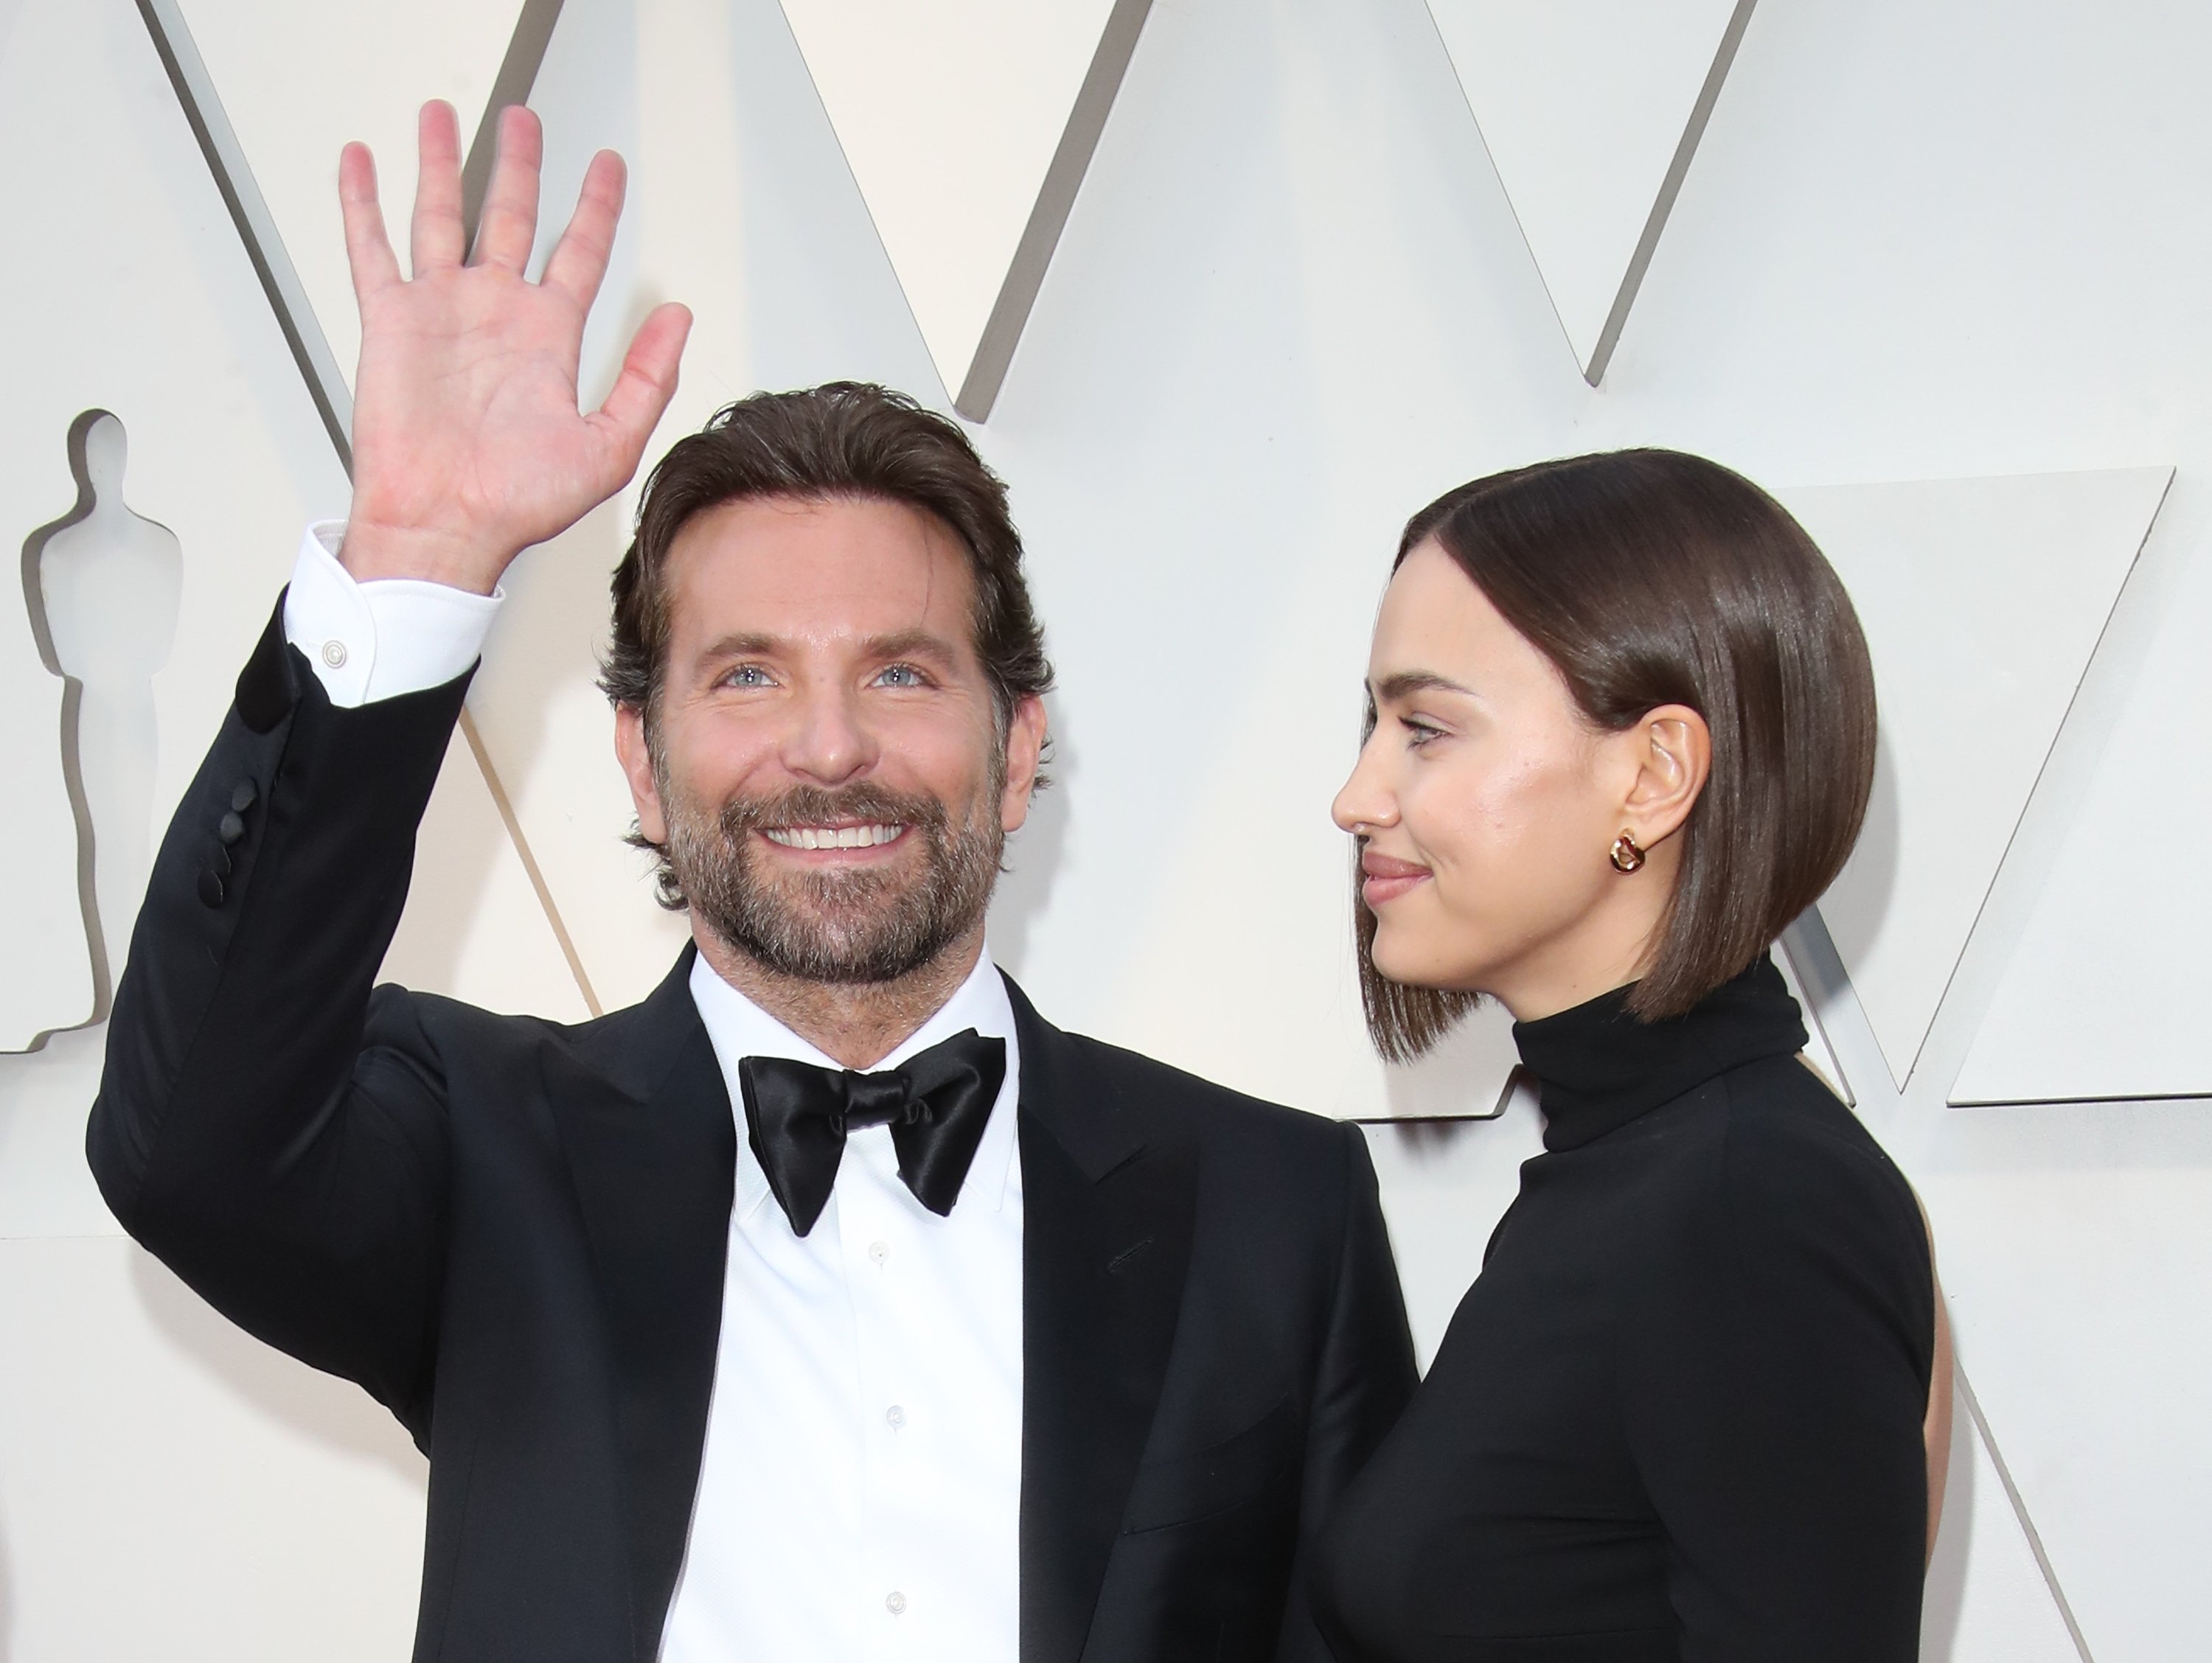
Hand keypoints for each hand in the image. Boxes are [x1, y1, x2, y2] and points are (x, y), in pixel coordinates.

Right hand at [336, 102, 691, 592]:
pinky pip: (372, 248)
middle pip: (510, 217)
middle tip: (526, 119)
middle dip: (519, 166)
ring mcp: (442, 314)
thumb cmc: (518, 503)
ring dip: (441, 164)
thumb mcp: (610, 444)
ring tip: (442, 114)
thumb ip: (648, 378)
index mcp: (548, 339)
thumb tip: (678, 316)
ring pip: (441, 215)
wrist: (446, 526)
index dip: (596, 207)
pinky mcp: (391, 322)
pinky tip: (361, 161)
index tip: (608, 167)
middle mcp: (496, 317)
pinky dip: (363, 202)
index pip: (579, 253)